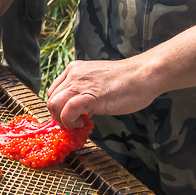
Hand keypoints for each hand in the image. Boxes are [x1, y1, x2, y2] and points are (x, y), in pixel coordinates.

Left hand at [45, 57, 159, 128]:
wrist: (144, 75)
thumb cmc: (126, 80)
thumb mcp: (97, 82)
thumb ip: (85, 91)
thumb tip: (78, 109)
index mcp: (73, 70)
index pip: (53, 91)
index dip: (58, 108)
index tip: (69, 116)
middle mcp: (73, 74)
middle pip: (51, 99)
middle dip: (58, 116)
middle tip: (73, 124)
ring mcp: (80, 84)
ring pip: (54, 104)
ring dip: (62, 120)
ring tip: (77, 124)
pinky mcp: (90, 96)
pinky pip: (68, 110)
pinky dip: (70, 121)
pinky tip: (82, 124)